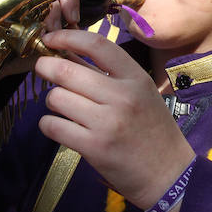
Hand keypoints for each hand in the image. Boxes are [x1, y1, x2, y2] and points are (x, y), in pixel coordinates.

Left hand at [35, 29, 195, 211]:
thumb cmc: (152, 130)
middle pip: (68, 71)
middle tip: (43, 68)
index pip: (97, 45)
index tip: (52, 37)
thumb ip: (108, 74)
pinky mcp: (94, 148)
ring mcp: (107, 123)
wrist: (169, 174)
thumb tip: (67, 53)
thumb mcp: (140, 93)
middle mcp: (122, 97)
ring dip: (52, 100)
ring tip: (62, 106)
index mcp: (136, 78)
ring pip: (57, 98)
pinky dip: (49, 124)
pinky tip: (59, 126)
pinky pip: (54, 126)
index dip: (68, 37)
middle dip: (47, 66)